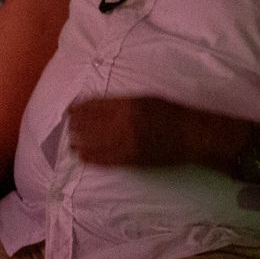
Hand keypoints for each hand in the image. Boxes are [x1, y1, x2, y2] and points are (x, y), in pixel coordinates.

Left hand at [66, 96, 244, 170]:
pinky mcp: (130, 159)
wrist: (191, 135)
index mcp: (129, 104)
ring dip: (79, 141)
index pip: (95, 105)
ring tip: (71, 141)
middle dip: (76, 125)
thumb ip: (122, 102)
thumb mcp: (146, 98)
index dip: (80, 108)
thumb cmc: (171, 113)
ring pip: (94, 142)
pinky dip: (90, 157)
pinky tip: (81, 155)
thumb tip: (98, 104)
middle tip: (68, 125)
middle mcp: (124, 123)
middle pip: (91, 124)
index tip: (70, 109)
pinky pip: (104, 159)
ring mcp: (126, 143)